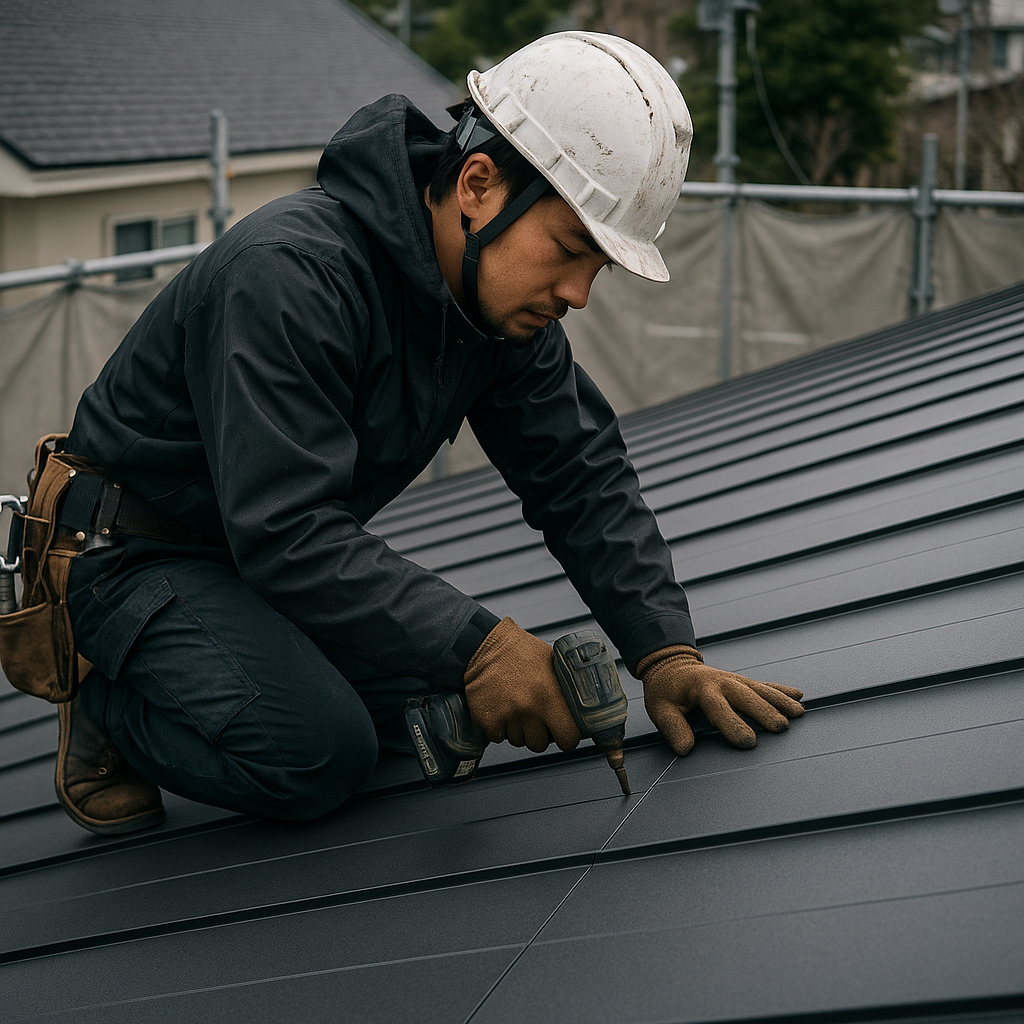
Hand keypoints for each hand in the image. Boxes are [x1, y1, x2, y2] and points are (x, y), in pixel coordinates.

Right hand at [464, 617, 580, 752]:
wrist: (484, 645)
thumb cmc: (518, 651)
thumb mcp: (552, 662)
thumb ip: (564, 688)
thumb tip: (579, 706)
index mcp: (549, 696)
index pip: (568, 738)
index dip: (567, 738)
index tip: (563, 734)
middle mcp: (528, 709)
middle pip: (539, 744)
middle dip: (539, 734)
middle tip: (535, 717)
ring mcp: (506, 716)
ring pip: (517, 741)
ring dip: (518, 730)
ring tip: (515, 707)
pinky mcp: (486, 719)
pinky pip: (497, 737)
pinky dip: (498, 727)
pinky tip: (500, 708)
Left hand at [638, 645, 803, 755]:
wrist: (670, 664)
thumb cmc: (665, 691)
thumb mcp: (659, 708)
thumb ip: (673, 728)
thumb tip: (685, 749)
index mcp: (701, 689)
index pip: (719, 709)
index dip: (733, 725)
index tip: (749, 742)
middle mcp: (721, 682)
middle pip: (746, 697)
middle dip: (764, 712)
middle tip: (782, 728)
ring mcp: (734, 680)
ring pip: (760, 689)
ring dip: (780, 700)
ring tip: (799, 713)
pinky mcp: (741, 681)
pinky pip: (763, 685)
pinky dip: (780, 690)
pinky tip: (798, 696)